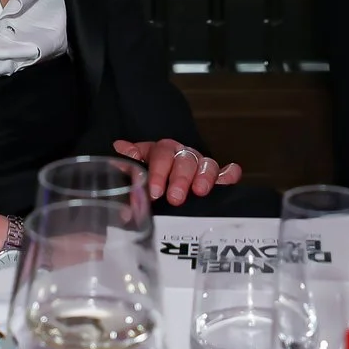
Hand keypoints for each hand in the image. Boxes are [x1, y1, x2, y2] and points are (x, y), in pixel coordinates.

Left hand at [112, 138, 240, 206]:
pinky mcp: (216, 179)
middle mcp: (182, 155)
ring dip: (203, 177)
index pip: (161, 155)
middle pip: (184, 159)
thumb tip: (119, 151)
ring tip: (199, 192)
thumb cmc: (146, 181)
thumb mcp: (134, 173)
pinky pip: (226, 173)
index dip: (159, 172)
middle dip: (180, 178)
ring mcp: (200, 166)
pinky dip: (229, 175)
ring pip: (206, 164)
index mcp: (161, 152)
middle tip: (175, 198)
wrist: (159, 191)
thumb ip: (128, 166)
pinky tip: (230, 179)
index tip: (156, 192)